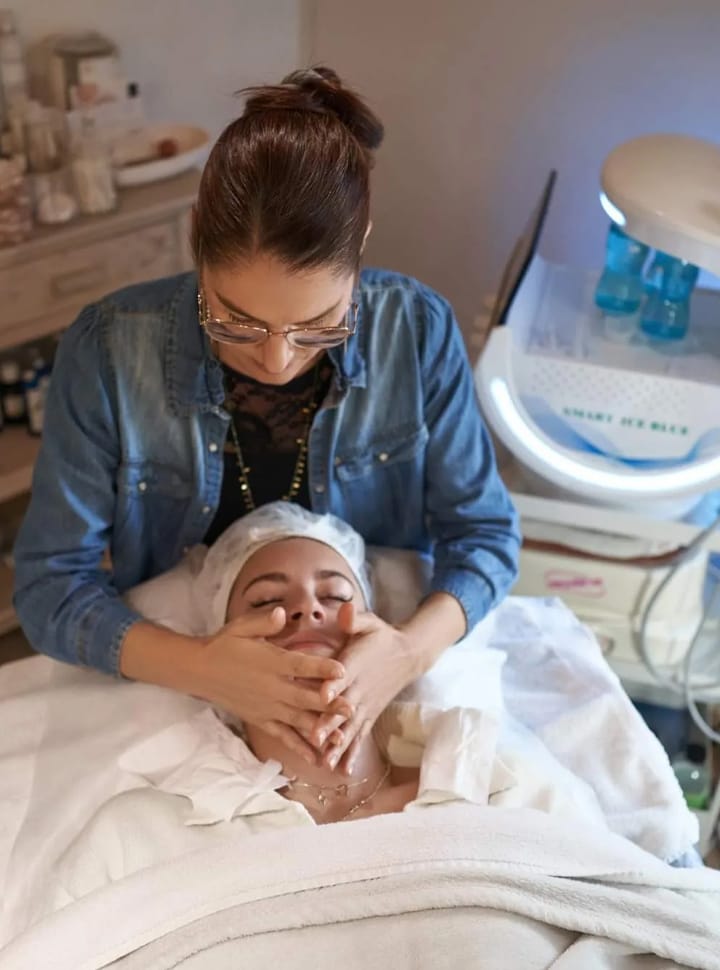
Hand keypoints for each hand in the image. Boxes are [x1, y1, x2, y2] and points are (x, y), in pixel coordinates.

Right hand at [194, 607, 352, 763]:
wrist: (199, 671)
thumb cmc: (226, 645)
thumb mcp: (242, 627)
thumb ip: (264, 622)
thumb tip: (283, 613)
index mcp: (271, 662)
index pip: (300, 665)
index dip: (321, 667)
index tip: (343, 670)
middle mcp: (272, 687)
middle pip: (305, 697)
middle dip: (329, 704)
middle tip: (352, 709)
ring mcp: (267, 707)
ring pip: (299, 720)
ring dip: (321, 729)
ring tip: (342, 738)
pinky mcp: (262, 720)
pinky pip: (284, 736)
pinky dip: (300, 748)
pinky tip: (317, 759)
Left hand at [316, 603, 416, 775]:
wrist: (408, 654)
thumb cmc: (381, 636)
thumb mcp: (370, 622)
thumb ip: (355, 618)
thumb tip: (345, 611)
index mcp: (355, 664)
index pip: (342, 676)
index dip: (332, 685)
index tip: (321, 696)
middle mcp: (360, 688)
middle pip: (343, 708)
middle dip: (329, 723)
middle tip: (315, 738)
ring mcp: (366, 705)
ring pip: (350, 727)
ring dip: (338, 745)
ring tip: (326, 763)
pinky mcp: (369, 714)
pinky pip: (360, 735)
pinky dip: (352, 752)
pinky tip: (342, 771)